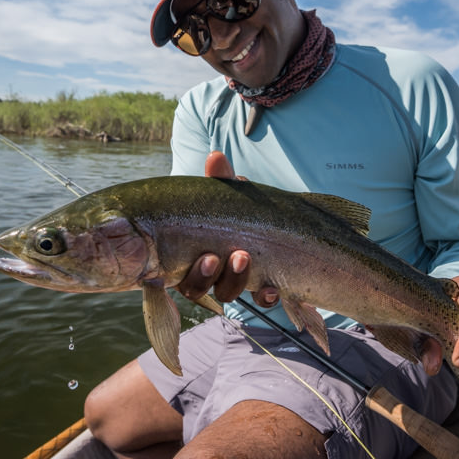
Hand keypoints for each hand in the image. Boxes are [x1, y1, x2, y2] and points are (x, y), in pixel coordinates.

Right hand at [175, 152, 278, 306]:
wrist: (278, 224)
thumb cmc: (238, 209)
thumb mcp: (229, 193)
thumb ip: (221, 180)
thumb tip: (216, 157)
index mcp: (189, 255)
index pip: (180, 274)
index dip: (192, 272)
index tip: (208, 256)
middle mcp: (207, 275)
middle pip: (198, 288)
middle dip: (208, 276)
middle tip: (220, 257)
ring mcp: (234, 283)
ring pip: (226, 293)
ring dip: (234, 279)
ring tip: (245, 258)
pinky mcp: (261, 289)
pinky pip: (260, 301)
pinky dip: (266, 296)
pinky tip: (273, 288)